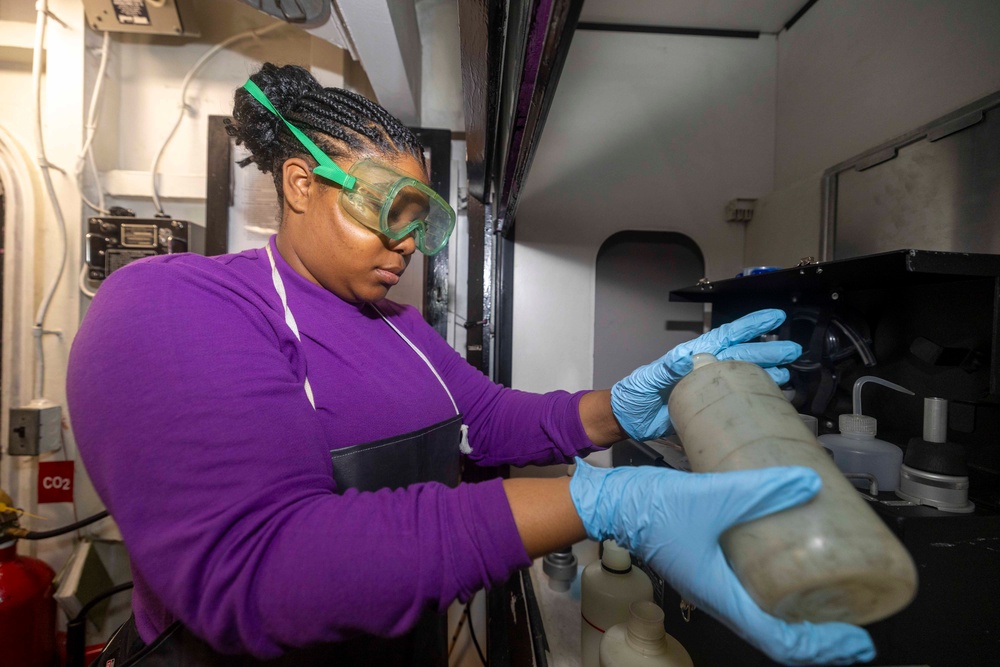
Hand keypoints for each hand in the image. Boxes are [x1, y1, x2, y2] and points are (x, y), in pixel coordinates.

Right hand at [569, 459, 875, 665]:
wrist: (614, 502)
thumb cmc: (653, 508)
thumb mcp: (712, 496)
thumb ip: (761, 489)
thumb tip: (809, 483)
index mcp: (722, 594)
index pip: (781, 639)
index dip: (823, 645)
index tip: (858, 640)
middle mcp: (719, 597)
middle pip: (778, 634)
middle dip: (820, 635)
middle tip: (855, 622)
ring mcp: (711, 585)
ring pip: (763, 615)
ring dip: (800, 615)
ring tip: (831, 597)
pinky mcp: (706, 568)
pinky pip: (750, 592)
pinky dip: (778, 592)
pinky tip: (790, 568)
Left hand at [610, 308, 800, 440]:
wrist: (628, 419)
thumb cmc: (634, 394)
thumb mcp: (650, 377)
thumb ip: (668, 366)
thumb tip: (688, 355)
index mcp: (692, 356)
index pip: (727, 336)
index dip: (751, 326)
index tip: (774, 318)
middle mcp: (705, 368)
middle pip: (743, 355)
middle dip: (769, 351)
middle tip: (793, 350)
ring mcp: (709, 387)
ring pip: (744, 374)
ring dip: (767, 372)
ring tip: (790, 372)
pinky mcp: (710, 407)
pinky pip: (738, 397)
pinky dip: (756, 395)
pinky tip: (771, 396)